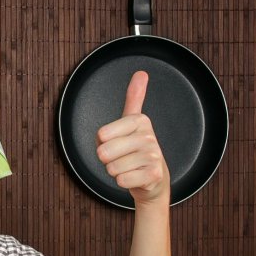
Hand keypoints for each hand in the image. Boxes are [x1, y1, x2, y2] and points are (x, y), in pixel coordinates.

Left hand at [96, 71, 169, 207]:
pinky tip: (134, 177)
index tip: (116, 142)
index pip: (101, 135)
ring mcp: (153, 156)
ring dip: (115, 172)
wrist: (153, 179)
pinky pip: (121, 180)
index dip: (102, 143)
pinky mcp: (154, 175)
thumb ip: (134, 98)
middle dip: (107, 160)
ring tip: (129, 168)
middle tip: (121, 158)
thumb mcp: (132, 123)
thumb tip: (141, 73)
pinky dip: (123, 182)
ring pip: (112, 168)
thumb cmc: (136, 150)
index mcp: (140, 121)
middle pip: (104, 153)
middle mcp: (149, 136)